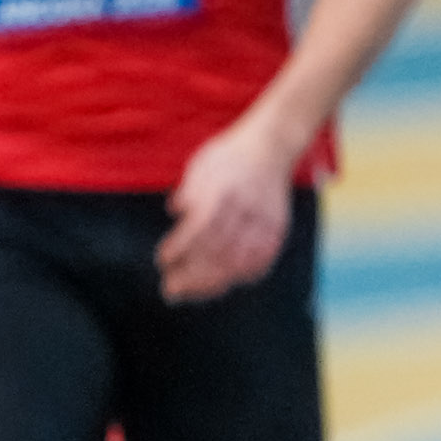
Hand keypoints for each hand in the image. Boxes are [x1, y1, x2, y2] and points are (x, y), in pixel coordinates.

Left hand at [157, 116, 298, 303]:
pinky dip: (241, 275)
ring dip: (212, 282)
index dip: (179, 249)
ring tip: (192, 293)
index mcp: (222, 192)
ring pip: (238, 261)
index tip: (163, 261)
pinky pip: (260, 260)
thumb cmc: (229, 156)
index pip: (198, 229)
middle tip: (171, 290)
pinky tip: (224, 283)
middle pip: (216, 251)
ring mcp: (264, 221)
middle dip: (191, 275)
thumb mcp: (201, 165)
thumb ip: (189, 192)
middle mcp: (244, 209)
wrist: (272, 146)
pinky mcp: (277, 228)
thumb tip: (176, 213)